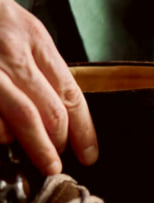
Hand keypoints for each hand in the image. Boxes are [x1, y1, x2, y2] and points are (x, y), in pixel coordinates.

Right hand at [0, 0, 97, 174]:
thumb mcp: (20, 34)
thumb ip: (41, 69)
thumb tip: (60, 116)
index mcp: (34, 39)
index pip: (71, 94)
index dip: (84, 131)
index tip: (89, 155)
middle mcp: (12, 54)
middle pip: (52, 113)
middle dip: (59, 143)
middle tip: (57, 159)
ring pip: (25, 119)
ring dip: (37, 147)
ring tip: (42, 159)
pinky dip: (4, 135)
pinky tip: (7, 137)